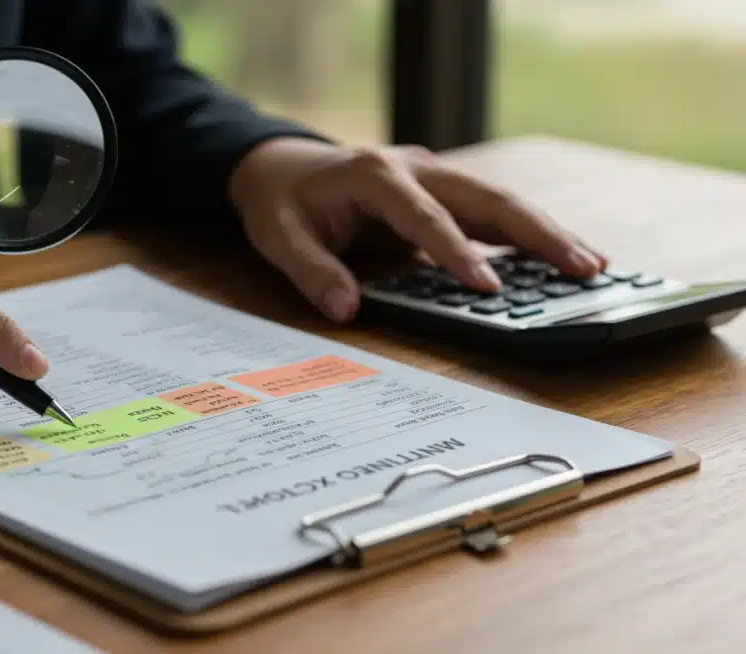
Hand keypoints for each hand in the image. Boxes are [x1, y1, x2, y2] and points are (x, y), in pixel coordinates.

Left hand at [229, 138, 607, 321]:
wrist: (280, 165)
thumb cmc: (281, 202)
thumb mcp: (279, 237)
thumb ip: (312, 272)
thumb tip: (345, 310)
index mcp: (374, 174)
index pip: (423, 216)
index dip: (457, 251)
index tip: (489, 286)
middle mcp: (414, 167)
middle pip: (485, 197)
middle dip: (536, 233)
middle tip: (582, 268)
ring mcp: (433, 175)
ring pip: (499, 202)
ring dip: (545, 232)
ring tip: (592, 266)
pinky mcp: (442, 192)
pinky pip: (490, 213)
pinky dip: (526, 234)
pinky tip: (560, 259)